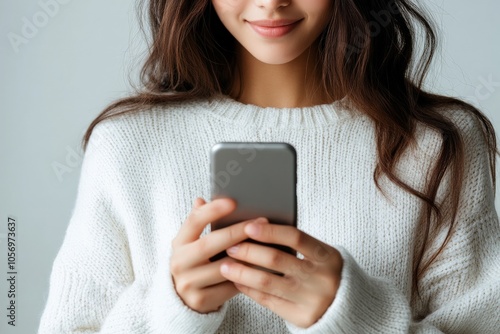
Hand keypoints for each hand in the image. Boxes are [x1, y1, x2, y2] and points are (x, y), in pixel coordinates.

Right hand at [170, 197, 266, 312]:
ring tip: (268, 244)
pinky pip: (230, 286)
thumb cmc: (196, 262)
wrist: (183, 298)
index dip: (213, 211)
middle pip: (210, 243)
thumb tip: (202, 200)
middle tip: (261, 222)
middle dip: (237, 232)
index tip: (233, 201)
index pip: (194, 222)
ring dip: (247, 255)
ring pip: (224, 267)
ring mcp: (188, 284)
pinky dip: (248, 276)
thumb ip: (198, 222)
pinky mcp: (201, 300)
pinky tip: (263, 266)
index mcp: (178, 243)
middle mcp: (179, 263)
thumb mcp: (192, 242)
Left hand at [220, 220, 342, 327]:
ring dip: (242, 271)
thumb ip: (296, 244)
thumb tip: (257, 227)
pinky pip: (268, 301)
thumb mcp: (320, 255)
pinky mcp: (301, 317)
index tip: (249, 226)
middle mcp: (321, 277)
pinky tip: (238, 281)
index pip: (295, 237)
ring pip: (268, 282)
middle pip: (277, 260)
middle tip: (230, 246)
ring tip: (225, 265)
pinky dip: (249, 289)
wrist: (346, 307)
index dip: (270, 231)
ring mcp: (311, 299)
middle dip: (249, 251)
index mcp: (327, 256)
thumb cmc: (323, 272)